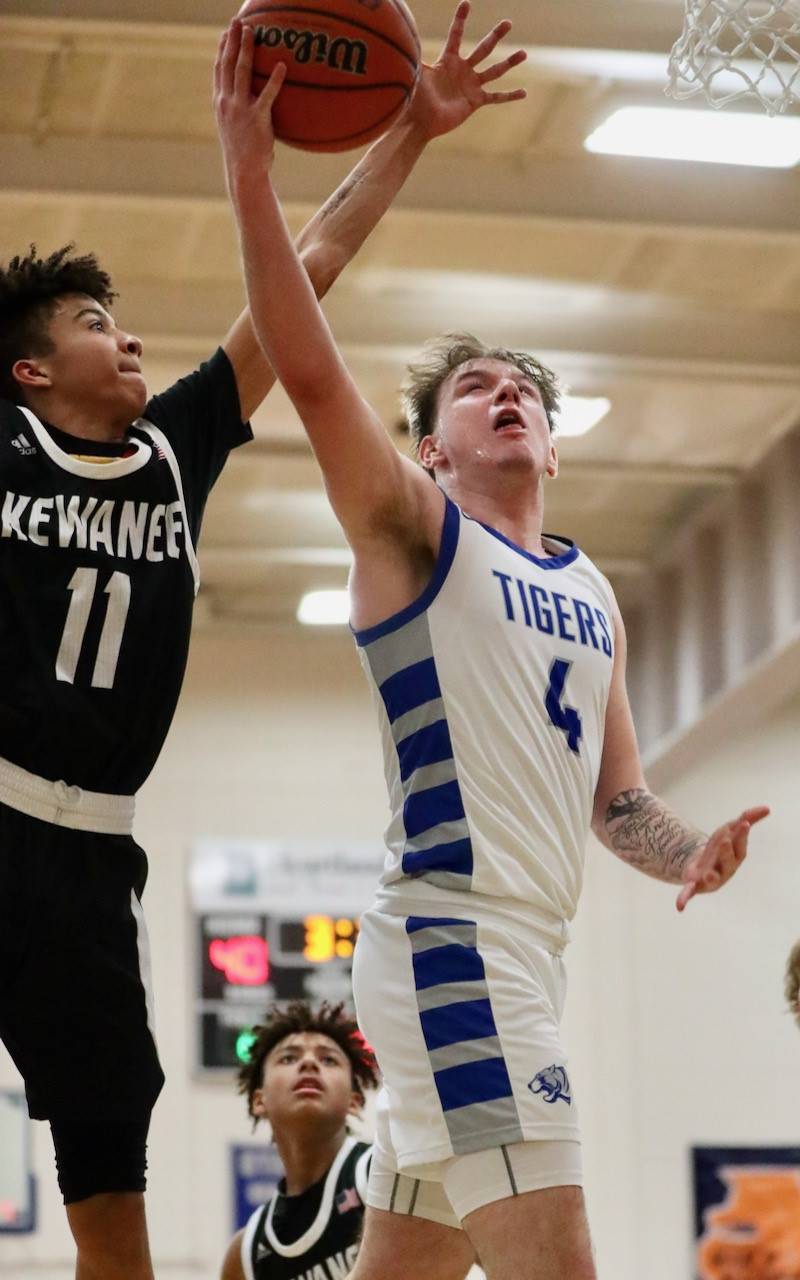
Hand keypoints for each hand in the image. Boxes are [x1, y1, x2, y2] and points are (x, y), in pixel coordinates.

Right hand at [213, 20, 285, 175]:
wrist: (244, 171)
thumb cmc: (243, 150)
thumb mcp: (233, 126)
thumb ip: (237, 108)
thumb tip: (249, 97)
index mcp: (220, 103)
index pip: (219, 70)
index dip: (222, 49)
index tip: (225, 33)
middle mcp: (227, 102)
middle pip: (228, 64)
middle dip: (231, 40)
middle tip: (237, 21)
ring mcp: (240, 109)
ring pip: (242, 72)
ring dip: (246, 49)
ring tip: (253, 32)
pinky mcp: (257, 118)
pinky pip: (267, 95)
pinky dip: (275, 79)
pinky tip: (282, 65)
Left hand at [407, 0, 526, 141]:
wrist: (421, 123)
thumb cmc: (416, 99)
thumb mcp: (417, 75)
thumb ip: (416, 57)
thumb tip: (406, 39)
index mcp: (448, 61)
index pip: (456, 36)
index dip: (460, 20)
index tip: (466, 3)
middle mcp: (462, 70)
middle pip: (483, 49)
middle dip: (495, 36)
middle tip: (508, 23)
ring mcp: (471, 85)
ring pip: (494, 71)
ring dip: (509, 62)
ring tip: (524, 53)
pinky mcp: (475, 101)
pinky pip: (496, 97)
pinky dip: (509, 95)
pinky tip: (524, 92)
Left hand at [676, 806, 769, 911]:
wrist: (702, 868)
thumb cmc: (721, 850)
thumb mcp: (731, 831)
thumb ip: (749, 819)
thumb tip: (767, 808)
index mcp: (735, 858)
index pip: (740, 847)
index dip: (742, 836)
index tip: (743, 823)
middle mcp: (725, 870)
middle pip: (727, 862)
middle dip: (726, 852)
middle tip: (725, 839)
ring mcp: (709, 879)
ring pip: (712, 879)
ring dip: (711, 877)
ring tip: (707, 874)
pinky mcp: (694, 886)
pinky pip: (689, 893)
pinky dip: (684, 899)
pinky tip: (679, 906)